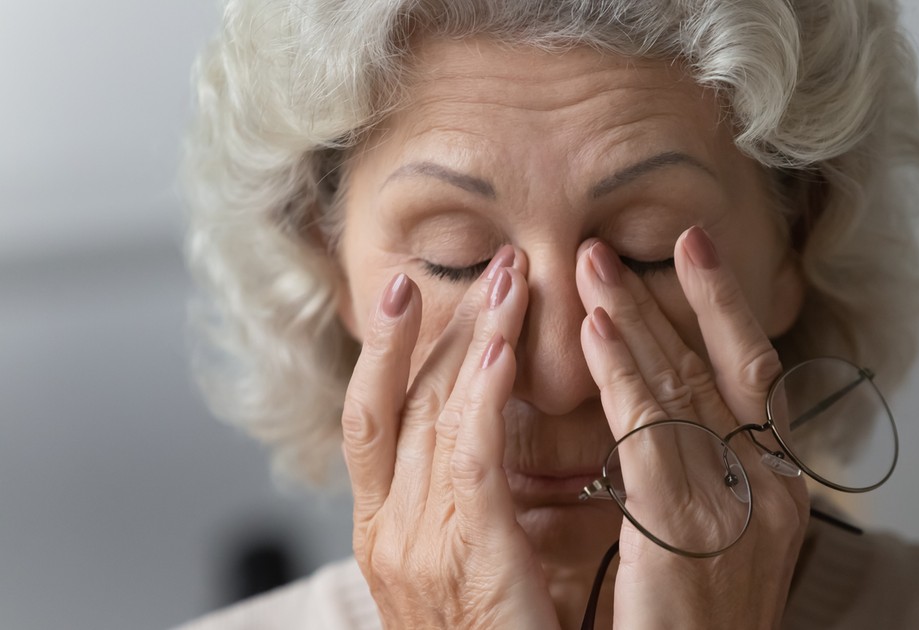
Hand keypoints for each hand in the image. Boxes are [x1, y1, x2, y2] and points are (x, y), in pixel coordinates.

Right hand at [340, 247, 559, 628]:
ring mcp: (419, 541)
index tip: (410, 290)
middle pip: (399, 400)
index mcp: (384, 529)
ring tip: (507, 278)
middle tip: (482, 262)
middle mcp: (389, 529)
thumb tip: (479, 433)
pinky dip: (484, 392)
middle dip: (437, 325)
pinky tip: (506, 344)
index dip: (388, 349)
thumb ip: (461, 502)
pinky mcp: (470, 552)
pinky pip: (473, 454)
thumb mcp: (462, 565)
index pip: (374, 416)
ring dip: (472, 336)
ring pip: (432, 412)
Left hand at [576, 227, 809, 628]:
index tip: (693, 253)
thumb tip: (666, 416)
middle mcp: (771, 490)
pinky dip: (623, 375)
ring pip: (682, 389)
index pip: (755, 378)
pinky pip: (651, 433)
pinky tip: (595, 332)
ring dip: (632, 320)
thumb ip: (703, 477)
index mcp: (780, 492)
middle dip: (668, 298)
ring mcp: (737, 508)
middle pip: (719, 369)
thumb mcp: (719, 544)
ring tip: (589, 267)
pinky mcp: (688, 530)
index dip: (723, 310)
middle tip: (617, 245)